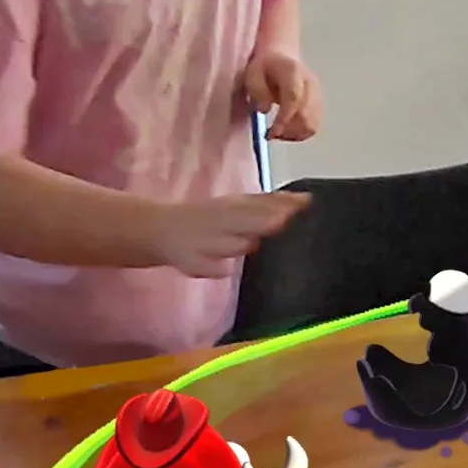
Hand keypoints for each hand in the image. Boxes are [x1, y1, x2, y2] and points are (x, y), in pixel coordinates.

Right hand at [146, 192, 311, 277]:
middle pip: (243, 220)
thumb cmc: (211, 217)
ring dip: (240, 244)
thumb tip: (307, 199)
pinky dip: (214, 267)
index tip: (303, 204)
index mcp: (232, 205)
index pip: (258, 203)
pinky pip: (207, 267)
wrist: (161, 229)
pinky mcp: (191, 263)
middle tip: (283, 219)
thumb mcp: (237, 204)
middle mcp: (220, 221)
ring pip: (227, 244)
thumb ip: (271, 202)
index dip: (280, 204)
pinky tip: (221, 269)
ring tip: (252, 242)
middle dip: (263, 220)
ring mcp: (204, 242)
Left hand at [243, 49, 322, 141]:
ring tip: (278, 132)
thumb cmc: (264, 67)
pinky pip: (313, 126)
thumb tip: (265, 110)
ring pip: (312, 124)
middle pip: (307, 114)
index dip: (284, 118)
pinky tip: (287, 131)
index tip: (271, 132)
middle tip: (271, 134)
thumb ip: (258, 91)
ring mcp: (318, 94)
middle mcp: (310, 83)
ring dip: (294, 134)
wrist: (280, 58)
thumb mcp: (252, 74)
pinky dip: (300, 134)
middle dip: (288, 130)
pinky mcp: (319, 104)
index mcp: (293, 72)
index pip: (294, 98)